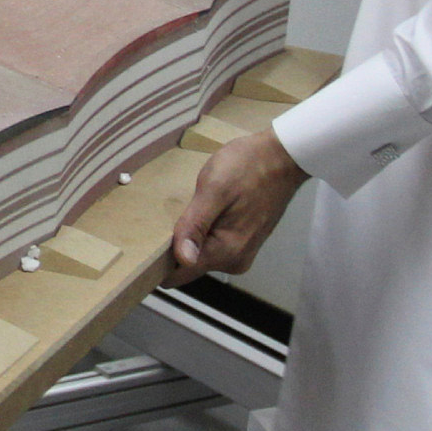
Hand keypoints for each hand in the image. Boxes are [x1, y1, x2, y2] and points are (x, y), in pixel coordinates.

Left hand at [167, 129, 305, 287]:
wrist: (282, 156)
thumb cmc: (248, 167)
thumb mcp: (214, 189)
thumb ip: (196, 226)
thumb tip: (182, 259)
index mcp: (226, 252)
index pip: (180, 274)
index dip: (159, 261)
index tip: (149, 241)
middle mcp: (235, 260)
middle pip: (188, 263)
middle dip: (177, 242)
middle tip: (177, 210)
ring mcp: (241, 252)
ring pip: (200, 253)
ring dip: (192, 234)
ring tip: (197, 205)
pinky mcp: (244, 242)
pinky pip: (213, 244)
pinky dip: (205, 230)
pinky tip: (208, 208)